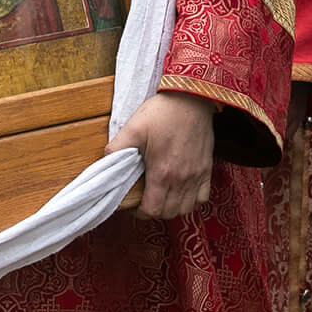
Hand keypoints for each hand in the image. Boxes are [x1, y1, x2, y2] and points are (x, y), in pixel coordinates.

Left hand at [107, 91, 216, 219]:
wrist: (190, 98)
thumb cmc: (162, 112)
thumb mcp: (133, 128)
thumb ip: (116, 149)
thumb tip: (104, 164)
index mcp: (162, 172)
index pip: (152, 210)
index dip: (140, 213)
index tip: (133, 206)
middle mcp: (182, 179)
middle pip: (168, 213)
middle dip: (154, 212)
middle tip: (144, 200)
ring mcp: (196, 175)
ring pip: (186, 209)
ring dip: (172, 208)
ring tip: (161, 197)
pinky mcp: (207, 169)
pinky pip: (202, 198)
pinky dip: (191, 201)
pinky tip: (181, 191)